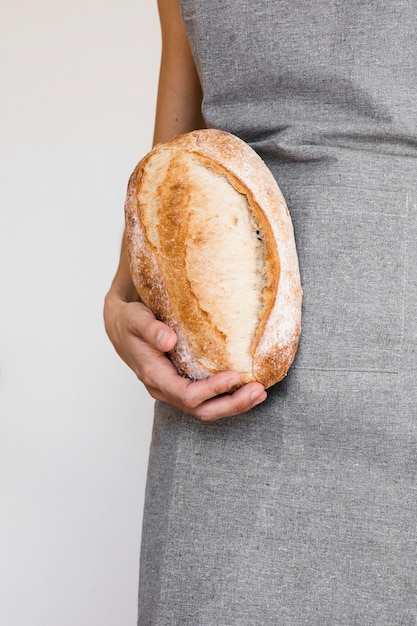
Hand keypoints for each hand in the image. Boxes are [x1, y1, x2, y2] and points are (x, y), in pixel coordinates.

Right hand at [104, 295, 266, 420]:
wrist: (121, 327)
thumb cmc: (129, 322)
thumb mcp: (136, 320)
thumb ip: (151, 330)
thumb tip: (168, 340)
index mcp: (154, 376)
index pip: (187, 394)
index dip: (212, 389)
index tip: (235, 376)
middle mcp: (165, 389)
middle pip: (201, 410)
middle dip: (232, 404)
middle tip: (258, 390)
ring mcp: (174, 390)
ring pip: (206, 409)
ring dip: (234, 404)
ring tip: (259, 393)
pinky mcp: (183, 385)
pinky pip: (207, 400)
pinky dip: (228, 397)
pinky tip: (246, 389)